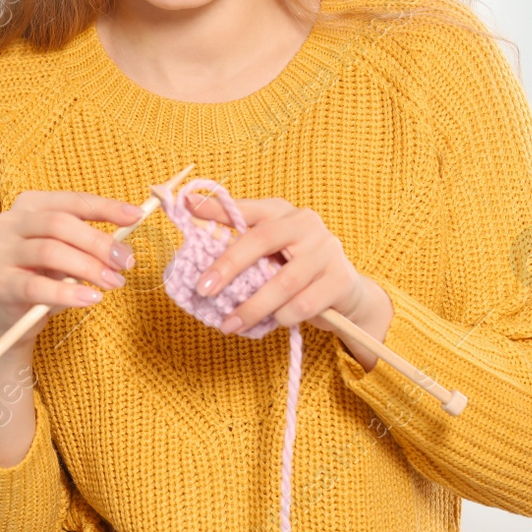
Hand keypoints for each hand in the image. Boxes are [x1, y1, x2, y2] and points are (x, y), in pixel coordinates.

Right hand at [0, 190, 143, 343]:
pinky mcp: (1, 284)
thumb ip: (92, 245)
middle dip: (99, 242)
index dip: (105, 207)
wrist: (8, 314)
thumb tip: (126, 249)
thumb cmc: (44, 275)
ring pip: (50, 251)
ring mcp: (2, 252)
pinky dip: (68, 293)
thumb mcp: (70, 253)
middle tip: (125, 263)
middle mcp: (11, 222)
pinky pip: (37, 286)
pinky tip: (91, 298)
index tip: (136, 216)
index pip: (73, 201)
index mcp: (31, 204)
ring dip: (88, 267)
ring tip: (114, 283)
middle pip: (61, 224)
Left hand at [185, 194, 375, 336]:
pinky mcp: (339, 279)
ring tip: (229, 325)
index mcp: (283, 212)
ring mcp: (326, 250)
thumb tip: (195, 241)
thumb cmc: (294, 271)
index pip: (247, 209)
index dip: (218, 208)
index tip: (187, 207)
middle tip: (203, 290)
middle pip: (263, 239)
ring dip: (252, 307)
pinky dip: (282, 317)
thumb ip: (239, 246)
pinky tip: (273, 323)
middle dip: (229, 265)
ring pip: (283, 282)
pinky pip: (303, 305)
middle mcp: (306, 224)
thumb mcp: (268, 254)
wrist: (344, 293)